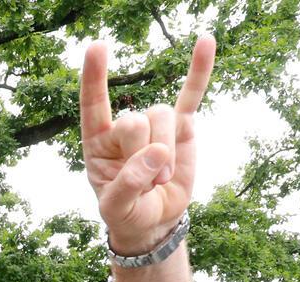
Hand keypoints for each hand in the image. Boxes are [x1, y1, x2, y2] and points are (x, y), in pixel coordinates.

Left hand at [81, 37, 214, 256]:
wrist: (153, 221)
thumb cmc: (128, 212)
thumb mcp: (117, 209)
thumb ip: (128, 184)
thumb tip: (156, 152)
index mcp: (98, 142)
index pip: (93, 105)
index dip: (95, 78)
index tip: (97, 46)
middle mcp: (124, 128)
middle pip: (137, 119)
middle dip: (145, 154)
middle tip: (148, 183)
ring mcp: (153, 125)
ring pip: (162, 117)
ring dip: (166, 152)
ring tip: (162, 178)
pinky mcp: (181, 127)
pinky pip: (191, 95)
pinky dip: (199, 71)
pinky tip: (205, 42)